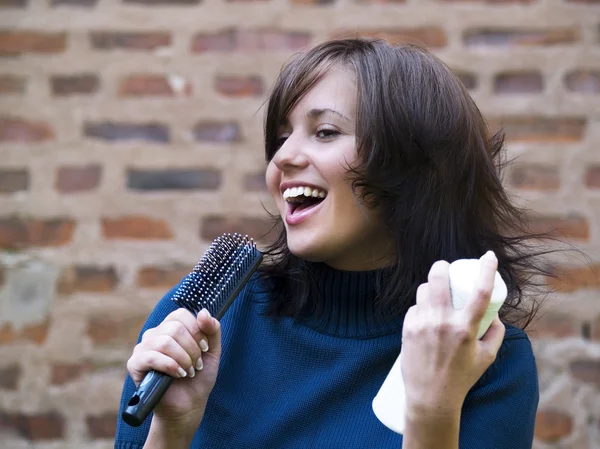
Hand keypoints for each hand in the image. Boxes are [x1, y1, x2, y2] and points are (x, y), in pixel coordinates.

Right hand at [126, 308, 220, 427]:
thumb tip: (203, 312)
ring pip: (165, 342)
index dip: (196, 331)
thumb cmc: (199, 376)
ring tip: (189, 372)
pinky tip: (178, 375)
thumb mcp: (212, 350)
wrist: (189, 404)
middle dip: (192, 349)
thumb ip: (212, 329)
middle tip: (197, 364)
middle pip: (174, 328)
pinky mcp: (135, 364)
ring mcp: (143, 348)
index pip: (181, 314)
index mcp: (170, 327)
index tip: (204, 348)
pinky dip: (170, 366)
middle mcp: (155, 334)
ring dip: (183, 359)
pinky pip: (152, 357)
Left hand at [400, 251, 504, 419]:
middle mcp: (442, 322)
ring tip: (435, 293)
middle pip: (438, 279)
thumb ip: (496, 333)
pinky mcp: (407, 329)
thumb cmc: (462, 378)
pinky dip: (421, 307)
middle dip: (441, 267)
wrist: (431, 398)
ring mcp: (422, 324)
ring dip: (430, 286)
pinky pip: (414, 307)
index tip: (489, 256)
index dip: (486, 269)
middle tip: (445, 268)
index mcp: (465, 329)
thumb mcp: (487, 357)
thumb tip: (496, 313)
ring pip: (423, 290)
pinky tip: (425, 314)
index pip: (480, 292)